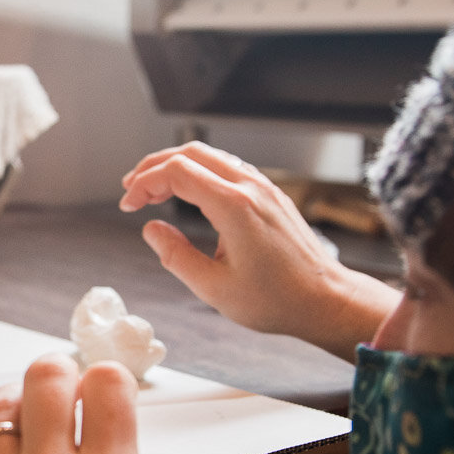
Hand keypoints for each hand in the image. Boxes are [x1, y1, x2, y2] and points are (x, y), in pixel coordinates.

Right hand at [118, 142, 399, 358]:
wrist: (325, 300)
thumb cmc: (276, 300)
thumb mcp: (214, 289)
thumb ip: (175, 256)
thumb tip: (151, 230)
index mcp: (234, 207)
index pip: (177, 172)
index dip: (144, 183)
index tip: (128, 205)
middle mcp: (250, 187)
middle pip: (191, 152)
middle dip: (154, 166)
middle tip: (132, 190)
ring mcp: (264, 187)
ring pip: (211, 155)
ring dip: (177, 166)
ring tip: (154, 190)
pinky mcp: (271, 195)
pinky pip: (228, 167)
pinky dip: (200, 172)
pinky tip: (189, 193)